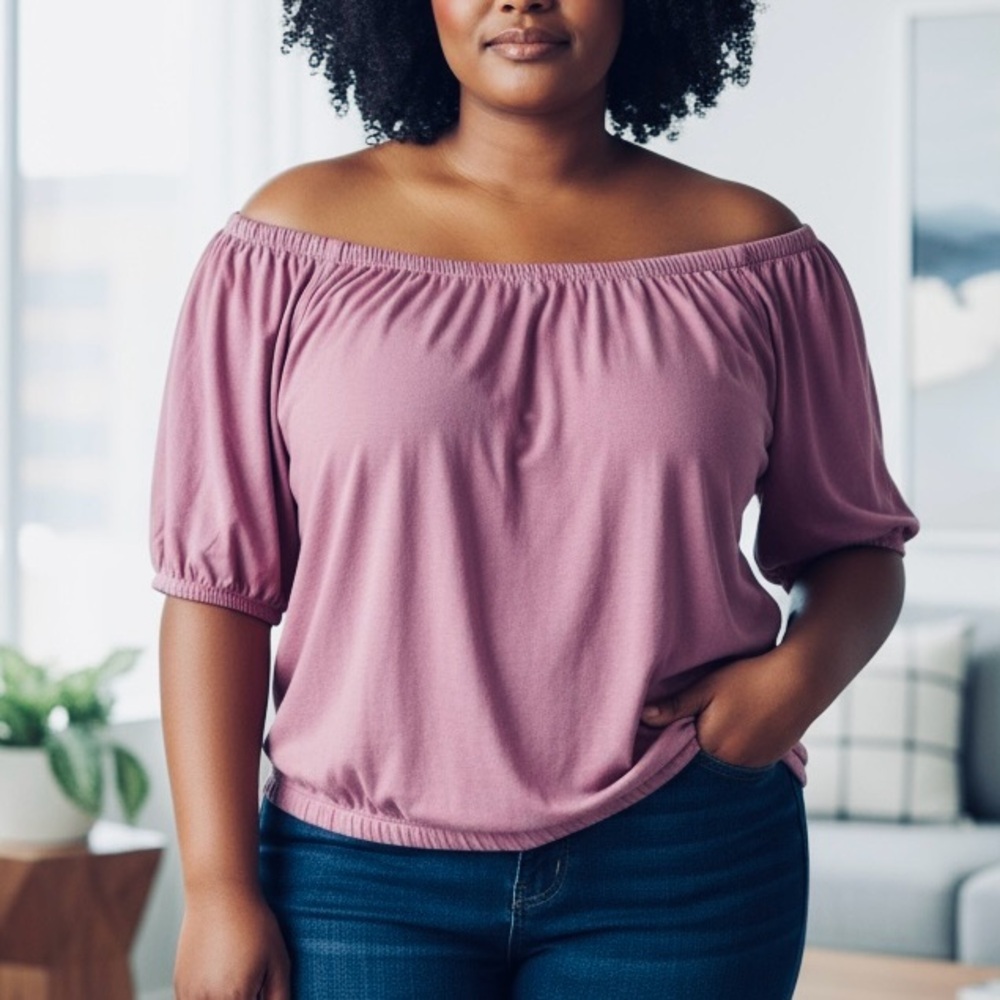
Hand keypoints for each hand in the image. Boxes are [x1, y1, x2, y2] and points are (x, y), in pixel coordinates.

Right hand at [174, 882, 290, 999]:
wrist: (219, 895)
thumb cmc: (251, 922)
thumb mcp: (278, 959)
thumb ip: (279, 995)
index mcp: (235, 998)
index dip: (258, 999)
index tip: (260, 990)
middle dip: (243, 998)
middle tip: (253, 982)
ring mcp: (190, 995)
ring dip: (227, 997)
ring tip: (237, 975)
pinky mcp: (180, 986)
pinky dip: (210, 996)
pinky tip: (222, 975)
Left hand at [640, 648, 815, 768]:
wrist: (802, 679)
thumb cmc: (750, 678)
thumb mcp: (708, 687)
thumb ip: (676, 706)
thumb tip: (643, 718)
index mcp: (713, 746)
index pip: (682, 757)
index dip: (675, 743)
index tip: (669, 732)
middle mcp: (734, 764)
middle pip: (704, 763)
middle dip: (695, 750)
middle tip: (694, 726)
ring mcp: (755, 764)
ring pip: (725, 763)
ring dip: (718, 751)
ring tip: (721, 725)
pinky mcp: (771, 760)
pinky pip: (745, 761)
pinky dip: (738, 750)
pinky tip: (740, 729)